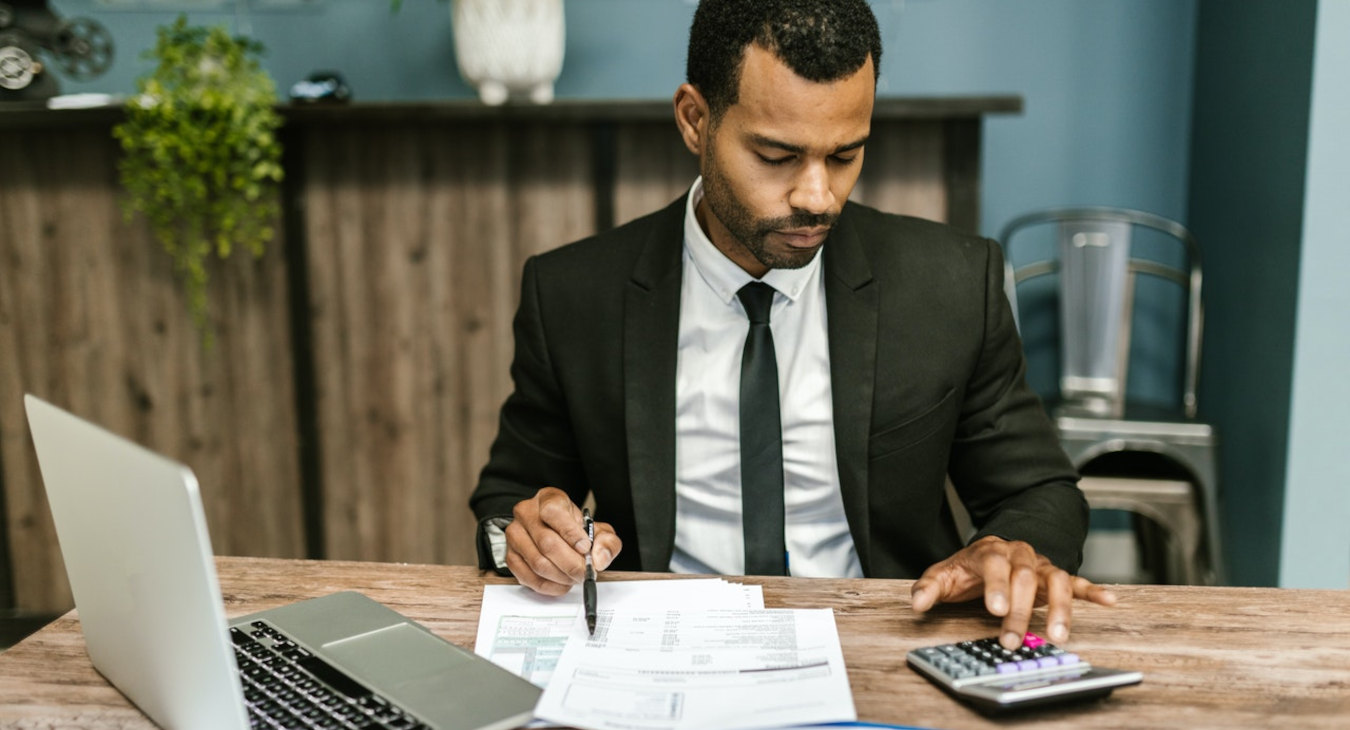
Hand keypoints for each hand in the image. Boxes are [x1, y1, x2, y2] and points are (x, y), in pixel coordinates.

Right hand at [504, 487, 621, 595]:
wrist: (555, 533)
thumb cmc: (575, 530)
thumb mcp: (597, 529)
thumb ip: (606, 542)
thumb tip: (599, 558)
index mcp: (548, 499)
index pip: (553, 512)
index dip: (570, 533)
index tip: (585, 548)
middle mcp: (526, 513)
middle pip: (547, 543)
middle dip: (571, 563)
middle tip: (585, 572)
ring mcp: (515, 535)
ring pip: (538, 563)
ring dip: (561, 576)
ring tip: (575, 577)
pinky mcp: (511, 556)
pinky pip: (529, 578)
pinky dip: (550, 586)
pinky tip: (562, 583)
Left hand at [910, 535, 1115, 649]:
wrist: (991, 552)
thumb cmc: (967, 569)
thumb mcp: (943, 575)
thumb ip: (929, 588)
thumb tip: (917, 603)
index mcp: (990, 551)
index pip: (995, 565)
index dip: (996, 586)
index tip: (995, 609)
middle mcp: (1019, 554)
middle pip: (1024, 578)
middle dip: (1019, 610)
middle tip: (1011, 639)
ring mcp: (1039, 566)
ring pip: (1055, 581)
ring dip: (1059, 608)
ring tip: (1058, 635)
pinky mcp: (1056, 577)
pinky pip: (1077, 582)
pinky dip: (1092, 591)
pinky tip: (1109, 600)